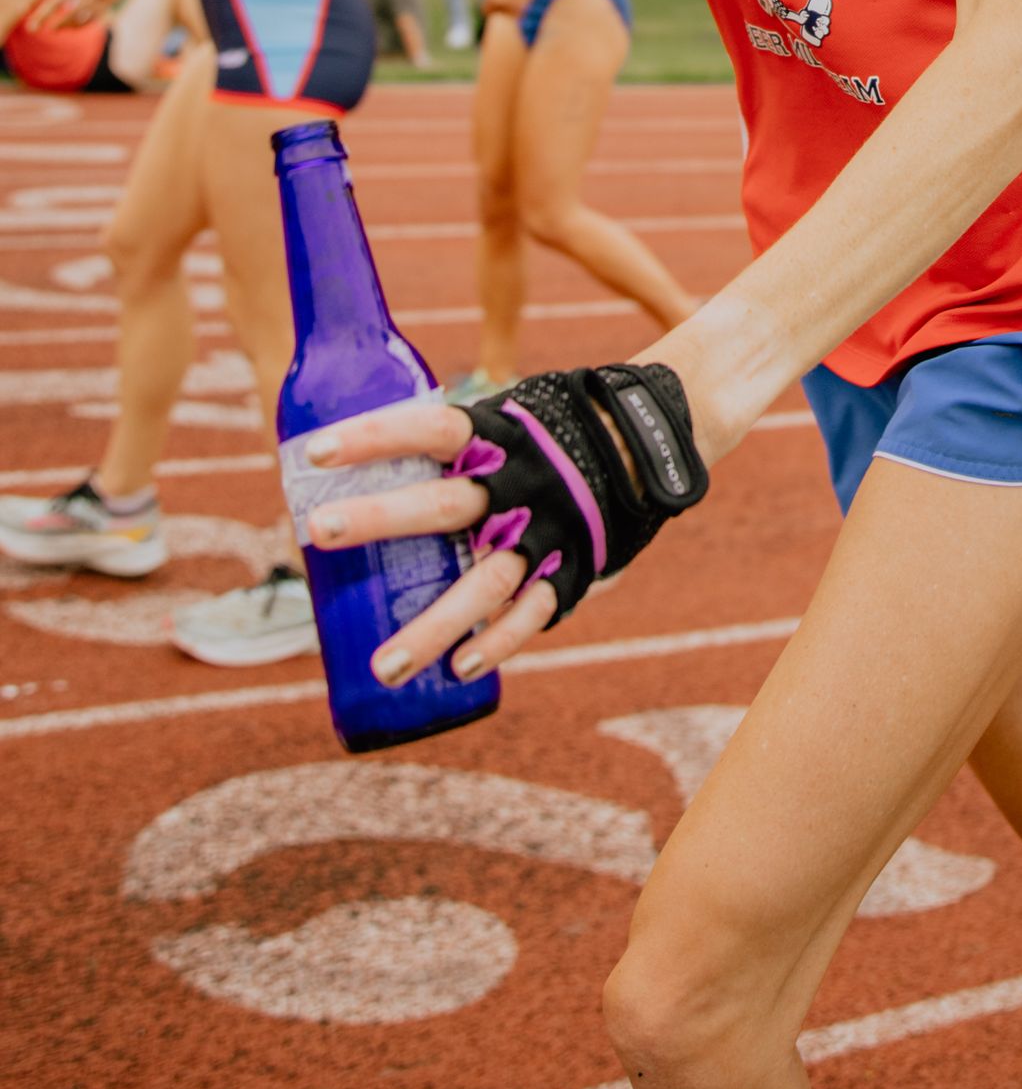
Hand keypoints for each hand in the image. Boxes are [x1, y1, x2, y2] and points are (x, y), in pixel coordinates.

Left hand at [299, 395, 551, 684]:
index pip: (432, 429)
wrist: (640, 448)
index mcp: (497, 437)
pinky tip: (458, 669)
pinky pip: (533, 611)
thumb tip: (347, 461)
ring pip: (486, 582)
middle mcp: (520, 484)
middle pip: (445, 505)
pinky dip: (499, 642)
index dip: (375, 436)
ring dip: (434, 627)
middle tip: (317, 531)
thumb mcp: (501, 419)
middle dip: (380, 518)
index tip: (315, 452)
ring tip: (383, 668)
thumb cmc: (540, 438)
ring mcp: (546, 532)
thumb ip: (442, 442)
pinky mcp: (570, 570)